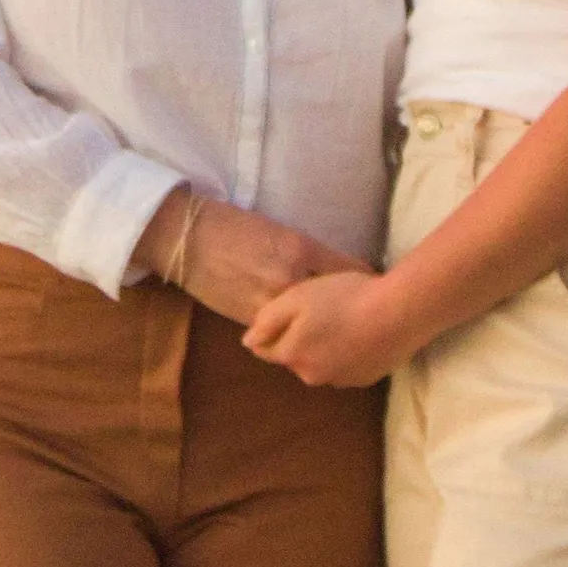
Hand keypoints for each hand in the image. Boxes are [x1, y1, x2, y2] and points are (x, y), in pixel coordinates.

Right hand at [132, 190, 365, 325]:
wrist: (184, 239)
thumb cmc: (232, 226)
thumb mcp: (279, 231)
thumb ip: (310, 253)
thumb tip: (342, 273)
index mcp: (300, 247)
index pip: (350, 270)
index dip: (369, 282)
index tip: (382, 290)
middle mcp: (289, 277)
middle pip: (336, 303)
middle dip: (354, 311)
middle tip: (373, 318)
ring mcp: (269, 302)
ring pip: (310, 324)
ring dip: (327, 329)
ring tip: (344, 334)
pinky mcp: (249, 320)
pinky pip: (283, 333)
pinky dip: (296, 336)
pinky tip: (308, 339)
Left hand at [243, 268, 400, 386]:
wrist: (399, 313)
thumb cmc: (344, 298)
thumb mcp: (297, 298)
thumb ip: (267, 320)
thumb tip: (248, 342)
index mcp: (291, 355)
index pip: (265, 348)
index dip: (273, 326)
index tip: (289, 308)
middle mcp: (311, 376)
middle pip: (294, 356)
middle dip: (300, 338)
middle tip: (320, 309)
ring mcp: (340, 381)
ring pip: (321, 363)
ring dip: (324, 347)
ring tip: (344, 319)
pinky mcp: (365, 380)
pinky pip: (346, 366)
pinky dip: (347, 353)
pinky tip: (361, 332)